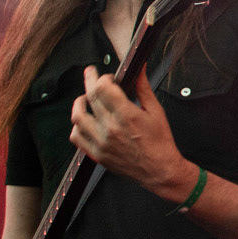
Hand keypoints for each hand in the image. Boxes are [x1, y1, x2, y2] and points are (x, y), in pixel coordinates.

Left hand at [70, 65, 189, 194]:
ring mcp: (101, 142)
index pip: (104, 88)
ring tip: (84, 98)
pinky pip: (77, 137)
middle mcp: (111, 128)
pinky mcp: (97, 154)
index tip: (108, 77)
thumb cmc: (161, 142)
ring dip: (79, 102)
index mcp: (127, 116)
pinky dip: (77, 125)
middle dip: (90, 80)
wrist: (160, 171)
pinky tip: (84, 121)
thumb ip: (143, 88)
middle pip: (90, 97)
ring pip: (78, 116)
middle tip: (90, 73)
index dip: (104, 78)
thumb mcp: (156, 111)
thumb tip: (140, 68)